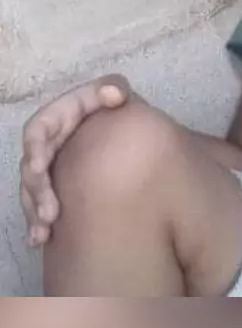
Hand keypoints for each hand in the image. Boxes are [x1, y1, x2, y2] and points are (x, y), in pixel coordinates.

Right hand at [20, 75, 130, 247]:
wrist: (124, 135)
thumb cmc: (115, 108)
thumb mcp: (114, 92)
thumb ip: (113, 87)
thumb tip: (114, 95)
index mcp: (58, 118)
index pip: (38, 130)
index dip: (35, 147)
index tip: (40, 166)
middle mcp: (48, 143)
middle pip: (31, 166)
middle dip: (37, 190)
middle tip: (50, 212)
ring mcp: (48, 167)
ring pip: (32, 191)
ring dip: (35, 210)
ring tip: (45, 230)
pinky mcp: (52, 187)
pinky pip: (38, 207)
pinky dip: (37, 224)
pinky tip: (38, 240)